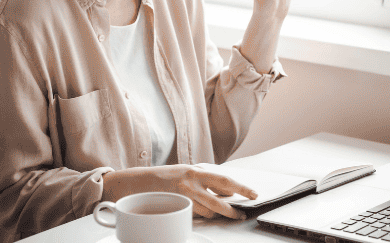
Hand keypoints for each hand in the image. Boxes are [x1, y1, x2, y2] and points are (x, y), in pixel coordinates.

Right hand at [101, 165, 256, 218]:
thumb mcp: (187, 172)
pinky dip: (201, 216)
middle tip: (241, 214)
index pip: (225, 180)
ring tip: (223, 215)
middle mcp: (191, 183)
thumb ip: (206, 179)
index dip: (241, 187)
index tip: (253, 194)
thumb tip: (227, 188)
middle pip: (219, 200)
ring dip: (217, 214)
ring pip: (208, 211)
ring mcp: (182, 197)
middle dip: (232, 210)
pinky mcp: (175, 208)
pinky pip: (195, 216)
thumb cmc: (165, 177)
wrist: (137, 183)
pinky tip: (203, 214)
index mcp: (196, 171)